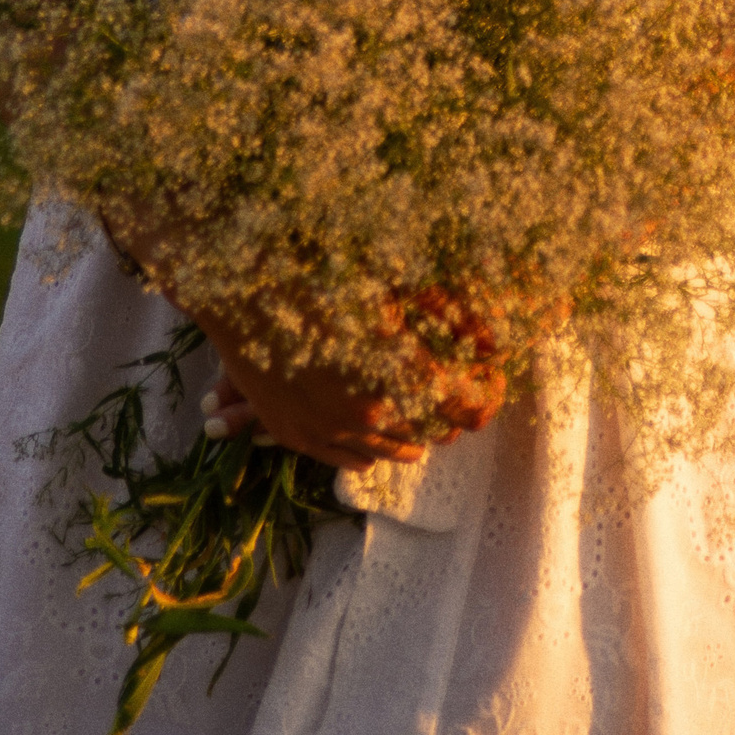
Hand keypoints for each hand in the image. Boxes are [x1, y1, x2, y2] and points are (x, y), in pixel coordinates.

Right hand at [195, 296, 508, 471]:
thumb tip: (492, 339)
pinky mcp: (298, 436)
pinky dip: (373, 450)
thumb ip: (445, 311)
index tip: (489, 387)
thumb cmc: (319, 275)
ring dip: (412, 437)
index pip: (458, 404)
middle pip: (428, 432)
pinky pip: (349, 459)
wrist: (242, 292)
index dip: (479, 399)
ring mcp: (328, 429)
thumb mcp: (388, 286)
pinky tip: (381, 437)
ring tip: (425, 422)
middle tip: (459, 403)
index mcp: (394, 372)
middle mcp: (366, 411)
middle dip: (448, 417)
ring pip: (390, 452)